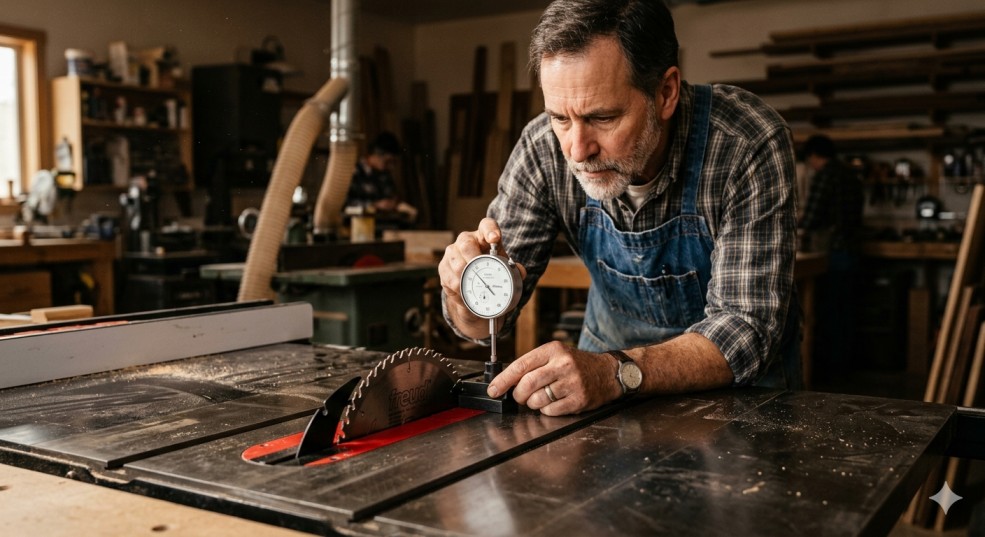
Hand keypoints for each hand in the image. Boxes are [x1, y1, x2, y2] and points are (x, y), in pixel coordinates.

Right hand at [438, 218, 524, 338]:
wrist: (471, 288)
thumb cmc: (489, 271)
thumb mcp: (503, 268)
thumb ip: (513, 269)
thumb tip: (520, 272)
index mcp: (483, 237)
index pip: (486, 225)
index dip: (490, 229)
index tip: (495, 238)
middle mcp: (465, 240)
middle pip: (466, 243)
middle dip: (474, 257)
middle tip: (480, 270)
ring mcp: (452, 253)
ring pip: (456, 262)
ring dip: (466, 276)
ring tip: (474, 286)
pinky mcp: (443, 267)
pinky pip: (450, 277)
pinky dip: (459, 287)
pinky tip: (465, 293)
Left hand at [488, 341, 621, 415]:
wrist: (607, 373)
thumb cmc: (577, 365)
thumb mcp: (556, 355)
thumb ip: (533, 365)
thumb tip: (506, 382)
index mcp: (553, 350)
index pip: (521, 365)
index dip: (503, 380)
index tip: (493, 389)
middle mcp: (563, 365)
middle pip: (527, 384)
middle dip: (518, 395)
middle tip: (520, 397)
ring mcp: (572, 383)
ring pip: (537, 400)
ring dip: (533, 403)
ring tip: (542, 397)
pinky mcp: (579, 400)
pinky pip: (550, 411)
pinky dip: (546, 410)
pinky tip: (554, 402)